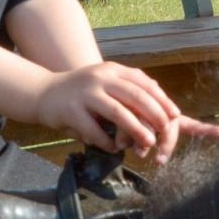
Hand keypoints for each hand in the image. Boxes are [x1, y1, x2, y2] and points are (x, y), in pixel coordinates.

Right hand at [33, 62, 218, 164]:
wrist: (44, 93)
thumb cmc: (83, 91)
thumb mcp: (106, 80)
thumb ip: (130, 87)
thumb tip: (162, 101)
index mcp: (111, 70)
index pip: (143, 82)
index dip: (161, 99)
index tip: (174, 114)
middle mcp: (99, 78)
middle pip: (134, 95)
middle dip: (154, 114)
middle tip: (165, 129)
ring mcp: (85, 94)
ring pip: (117, 112)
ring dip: (136, 129)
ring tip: (148, 143)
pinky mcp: (71, 111)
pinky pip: (95, 131)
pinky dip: (107, 142)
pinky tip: (114, 149)